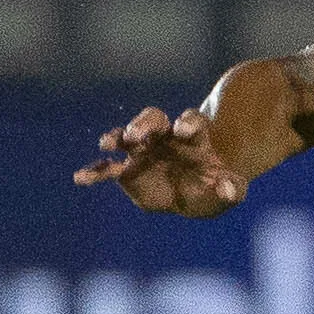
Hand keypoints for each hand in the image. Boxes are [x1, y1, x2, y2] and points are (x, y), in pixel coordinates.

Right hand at [72, 105, 245, 217]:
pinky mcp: (128, 169)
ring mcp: (145, 150)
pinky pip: (108, 168)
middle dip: (144, 123)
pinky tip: (81, 178)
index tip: (182, 128)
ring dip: (117, 137)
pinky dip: (95, 171)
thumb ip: (232, 189)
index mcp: (194, 138)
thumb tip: (229, 187)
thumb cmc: (215, 187)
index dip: (187, 123)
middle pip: (154, 119)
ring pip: (128, 135)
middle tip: (136, 133)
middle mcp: (166, 137)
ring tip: (107, 144)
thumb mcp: (231, 191)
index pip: (191, 122)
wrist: (197, 193)